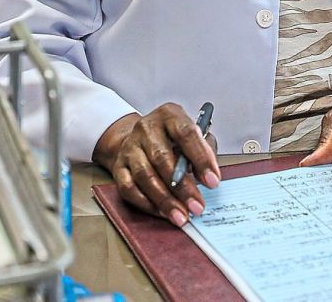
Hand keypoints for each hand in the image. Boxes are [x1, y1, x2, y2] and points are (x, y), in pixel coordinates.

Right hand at [93, 104, 220, 225]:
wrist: (139, 138)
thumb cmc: (173, 139)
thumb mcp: (194, 135)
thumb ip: (205, 151)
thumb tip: (209, 176)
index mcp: (169, 115)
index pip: (186, 133)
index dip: (201, 158)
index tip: (212, 181)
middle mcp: (146, 128)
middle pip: (162, 158)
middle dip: (182, 187)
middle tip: (197, 206)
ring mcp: (130, 147)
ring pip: (145, 175)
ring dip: (165, 200)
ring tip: (181, 215)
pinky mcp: (119, 167)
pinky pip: (129, 188)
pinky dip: (147, 204)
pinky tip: (162, 212)